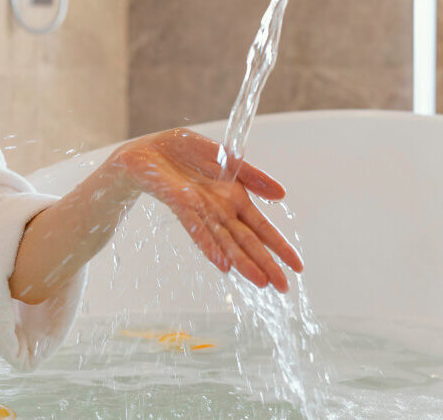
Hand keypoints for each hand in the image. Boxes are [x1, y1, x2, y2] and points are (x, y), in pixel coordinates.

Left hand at [106, 127, 303, 291]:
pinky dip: (209, 246)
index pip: (261, 227)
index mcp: (234, 197)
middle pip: (247, 241)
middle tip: (284, 288)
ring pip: (225, 241)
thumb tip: (282, 194)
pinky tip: (222, 264)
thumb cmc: (181, 153)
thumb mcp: (225, 156)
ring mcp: (201, 211)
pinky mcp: (180, 205)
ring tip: (260, 282)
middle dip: (266, 264)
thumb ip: (251, 175)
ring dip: (242, 262)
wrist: (144, 153)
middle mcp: (220, 210)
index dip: (279, 246)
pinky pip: (197, 228)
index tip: (298, 267)